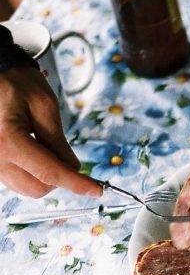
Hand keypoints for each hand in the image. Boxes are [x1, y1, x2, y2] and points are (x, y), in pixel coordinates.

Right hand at [0, 68, 102, 197]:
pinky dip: (34, 174)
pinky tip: (35, 152)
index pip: (49, 172)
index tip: (96, 189)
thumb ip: (58, 141)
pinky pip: (19, 182)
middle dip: (60, 177)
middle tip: (66, 154)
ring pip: (29, 189)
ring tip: (45, 146)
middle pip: (40, 187)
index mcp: (8, 140)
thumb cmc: (16, 85)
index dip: (76, 183)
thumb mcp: (44, 106)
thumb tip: (74, 168)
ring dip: (46, 176)